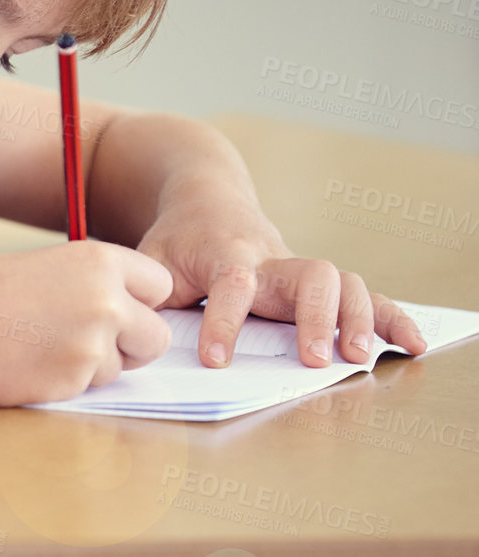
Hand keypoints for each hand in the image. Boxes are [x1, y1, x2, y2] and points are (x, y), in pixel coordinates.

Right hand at [0, 240, 174, 406]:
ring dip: (95, 365)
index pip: (160, 286)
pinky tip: (30, 362)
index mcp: (100, 260)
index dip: (139, 301)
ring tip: (43, 345)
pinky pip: (90, 389)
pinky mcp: (73, 382)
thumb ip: (96, 286)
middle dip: (131, 344)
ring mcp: (92, 345)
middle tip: (87, 338)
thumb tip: (137, 316)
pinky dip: (67, 381)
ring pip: (123, 367)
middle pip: (157, 336)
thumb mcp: (48, 267)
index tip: (117, 306)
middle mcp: (106, 300)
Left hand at [136, 190, 429, 368]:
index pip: (232, 284)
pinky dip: (390, 317)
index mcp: (225, 254)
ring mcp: (298, 268)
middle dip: (315, 317)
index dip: (224, 322)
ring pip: (342, 281)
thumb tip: (144, 341)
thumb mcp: (150, 261)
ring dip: (357, 320)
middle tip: (314, 359)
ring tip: (357, 359)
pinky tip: (411, 344)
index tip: (214, 359)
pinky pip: (363, 295)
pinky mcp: (316, 281)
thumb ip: (150, 298)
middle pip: (308, 276)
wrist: (205, 197)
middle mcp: (270, 258)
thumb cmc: (175, 239)